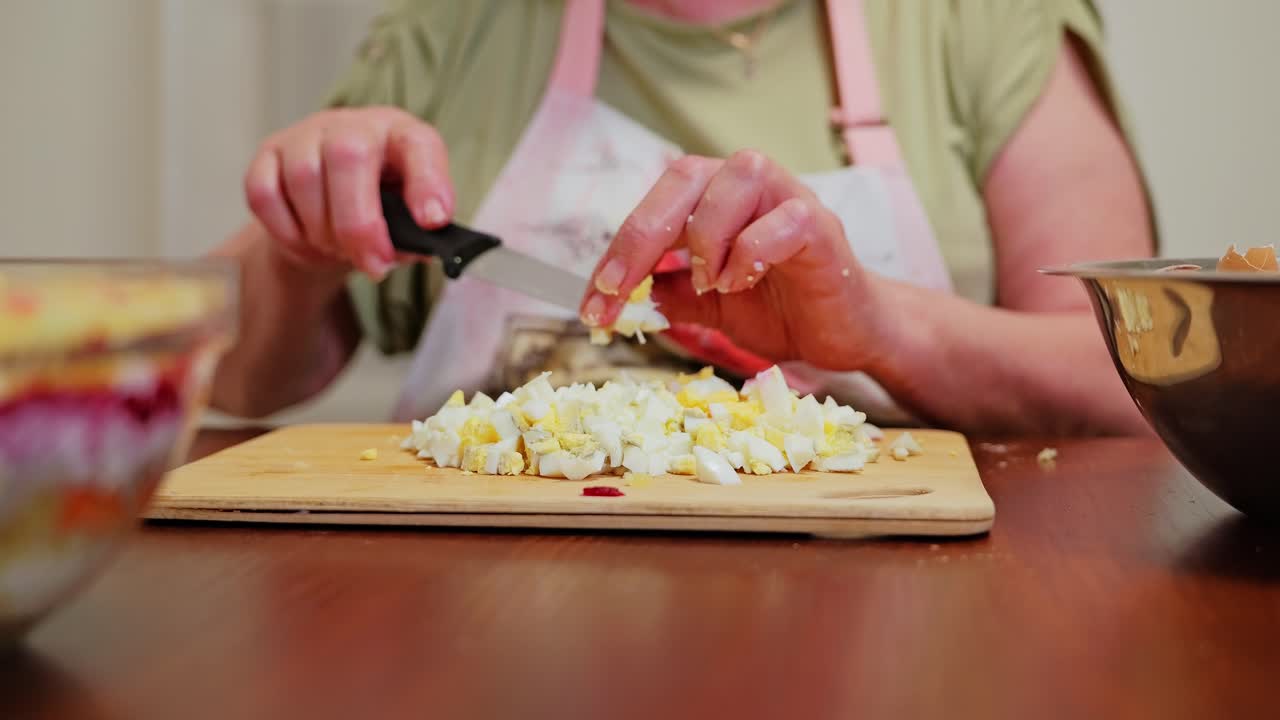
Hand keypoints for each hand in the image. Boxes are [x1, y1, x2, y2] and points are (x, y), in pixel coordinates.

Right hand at [243, 106, 453, 278]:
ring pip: (303, 177)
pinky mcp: (268, 153)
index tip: (432, 221)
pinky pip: (265, 193)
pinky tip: (306, 240)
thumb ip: (417, 233)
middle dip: (359, 224)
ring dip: (321, 230)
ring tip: (338, 250)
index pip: (419, 144)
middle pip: (349, 157)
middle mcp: (354, 125)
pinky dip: (286, 229)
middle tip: (374, 264)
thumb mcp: (408, 217)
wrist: (331, 206)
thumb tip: (420, 249)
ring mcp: (306, 134)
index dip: (428, 183)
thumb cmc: (378, 206)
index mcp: (402, 135)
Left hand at [581, 150, 895, 371]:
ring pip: (737, 179)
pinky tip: (742, 283)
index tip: (592, 304)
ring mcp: (790, 199)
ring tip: (707, 283)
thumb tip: (618, 295)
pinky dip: (751, 251)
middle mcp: (749, 185)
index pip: (655, 208)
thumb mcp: (707, 306)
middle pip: (686, 175)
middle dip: (641, 233)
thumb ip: (668, 293)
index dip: (617, 252)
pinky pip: (784, 220)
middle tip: (617, 288)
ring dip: (706, 235)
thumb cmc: (780, 309)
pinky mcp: (823, 227)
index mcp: (714, 198)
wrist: (843, 335)